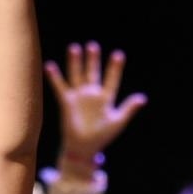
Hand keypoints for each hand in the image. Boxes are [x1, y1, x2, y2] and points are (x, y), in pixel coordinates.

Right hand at [45, 42, 146, 170]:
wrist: (84, 147)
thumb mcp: (118, 121)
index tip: (119, 54)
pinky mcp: (67, 102)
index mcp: (106, 98)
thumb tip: (143, 98)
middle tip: (93, 46)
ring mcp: (79, 97)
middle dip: (93, 60)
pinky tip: (49, 66)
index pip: (112, 79)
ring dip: (75, 63)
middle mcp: (92, 94)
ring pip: (77, 75)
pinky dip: (55, 77)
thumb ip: (129, 108)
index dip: (115, 68)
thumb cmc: (103, 136)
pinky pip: (60, 87)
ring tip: (75, 48)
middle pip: (93, 73)